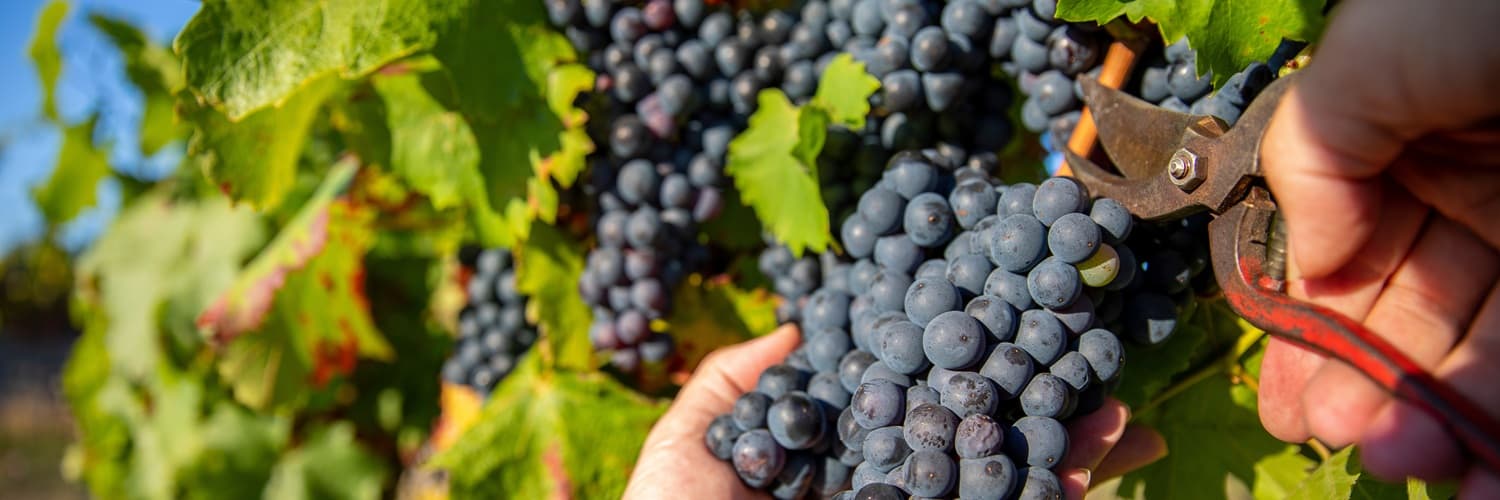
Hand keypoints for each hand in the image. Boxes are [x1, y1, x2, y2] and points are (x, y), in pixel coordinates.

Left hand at [622, 325, 1166, 498]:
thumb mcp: (694, 439)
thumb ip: (737, 382)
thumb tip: (793, 325)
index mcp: (842, 452)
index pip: (912, 396)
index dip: (958, 356)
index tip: (1006, 309)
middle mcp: (889, 482)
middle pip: (975, 432)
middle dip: (1036, 396)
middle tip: (1096, 354)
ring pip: (1004, 476)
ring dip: (1067, 447)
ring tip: (1120, 409)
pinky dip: (1052, 492)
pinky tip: (1089, 467)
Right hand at [1258, 0, 1499, 491]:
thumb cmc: (1479, 4)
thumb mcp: (1366, 64)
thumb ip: (1311, 162)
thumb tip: (1314, 266)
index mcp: (1402, 148)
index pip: (1343, 263)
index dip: (1313, 340)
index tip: (1294, 410)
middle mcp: (1476, 198)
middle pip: (1412, 321)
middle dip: (1373, 392)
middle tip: (1357, 441)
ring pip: (1489, 356)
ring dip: (1443, 422)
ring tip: (1412, 462)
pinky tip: (1487, 476)